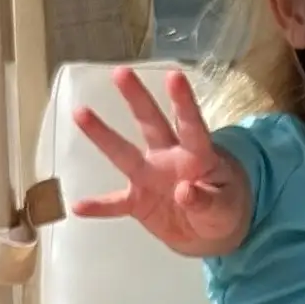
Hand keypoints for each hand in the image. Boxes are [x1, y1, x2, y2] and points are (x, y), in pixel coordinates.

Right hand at [69, 67, 247, 255]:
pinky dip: (99, 207)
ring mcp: (150, 178)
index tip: (175, 77)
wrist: (212, 231)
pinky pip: (115, 204)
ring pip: (124, 154)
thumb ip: (208, 200)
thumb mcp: (226, 206)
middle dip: (138, 98)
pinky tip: (78, 207)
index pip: (191, 125)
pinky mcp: (138, 202)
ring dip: (103, 135)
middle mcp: (169, 158)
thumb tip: (184, 191)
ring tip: (80, 112)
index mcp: (197, 155)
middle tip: (121, 72)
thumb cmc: (225, 207)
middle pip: (152, 124)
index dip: (184, 102)